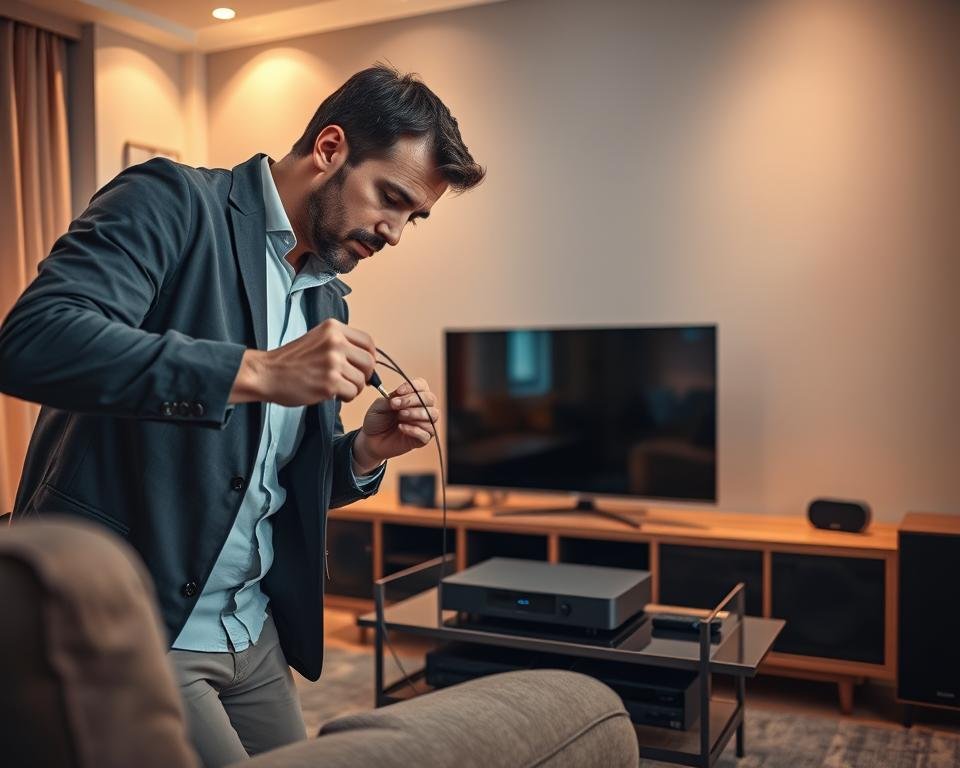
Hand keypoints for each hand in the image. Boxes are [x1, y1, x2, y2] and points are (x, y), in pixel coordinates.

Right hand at [230, 319, 375, 405]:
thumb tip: (367, 360)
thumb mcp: (317, 339)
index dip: (369, 357)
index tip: (362, 366)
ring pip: (362, 380)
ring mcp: (333, 362)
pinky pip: (352, 393)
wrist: (266, 373)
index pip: (368, 342)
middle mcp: (335, 342)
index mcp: (333, 328)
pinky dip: (346, 397)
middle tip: (351, 381)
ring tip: (337, 388)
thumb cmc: (290, 360)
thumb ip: (340, 344)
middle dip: (364, 375)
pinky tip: (332, 394)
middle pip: (369, 362)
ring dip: (353, 388)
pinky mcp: (329, 383)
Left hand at [352, 378, 439, 469]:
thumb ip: (392, 399)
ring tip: (400, 416)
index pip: (422, 386)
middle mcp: (422, 408)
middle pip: (430, 398)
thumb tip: (402, 396)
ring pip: (433, 415)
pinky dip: (415, 429)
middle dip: (412, 400)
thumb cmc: (377, 420)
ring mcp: (424, 423)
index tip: (398, 391)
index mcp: (413, 396)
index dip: (413, 386)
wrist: (370, 439)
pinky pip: (427, 433)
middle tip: (395, 405)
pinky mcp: (422, 439)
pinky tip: (401, 427)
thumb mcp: (379, 405)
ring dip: (416, 413)